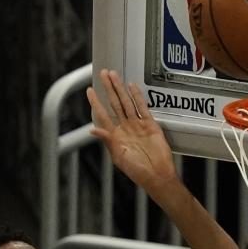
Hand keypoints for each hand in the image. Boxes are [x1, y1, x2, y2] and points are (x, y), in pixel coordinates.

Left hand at [86, 69, 176, 195]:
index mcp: (115, 136)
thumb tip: (93, 129)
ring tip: (114, 75)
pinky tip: (132, 87)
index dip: (96, 103)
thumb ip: (107, 140)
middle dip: (108, 88)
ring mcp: (137, 125)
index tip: (90, 91)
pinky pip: (143, 108)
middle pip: (115, 104)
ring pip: (127, 103)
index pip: (103, 115)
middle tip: (103, 74)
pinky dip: (138, 97)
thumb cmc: (137, 170)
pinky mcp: (150, 125)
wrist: (157, 175)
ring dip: (120, 89)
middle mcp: (125, 128)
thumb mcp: (118, 157)